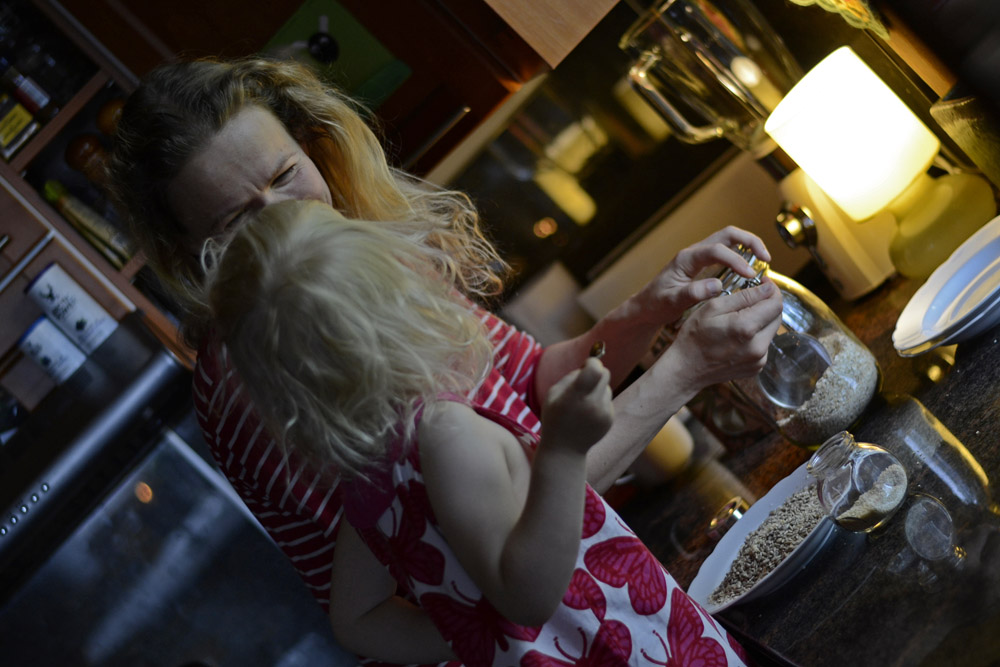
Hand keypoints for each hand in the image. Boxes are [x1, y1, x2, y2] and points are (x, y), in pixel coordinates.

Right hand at [541, 357, 613, 454]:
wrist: (565, 450)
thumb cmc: (554, 418)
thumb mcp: (552, 394)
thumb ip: (571, 377)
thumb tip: (590, 366)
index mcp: (575, 397)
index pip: (595, 369)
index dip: (592, 362)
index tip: (585, 366)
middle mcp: (593, 405)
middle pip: (605, 373)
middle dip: (596, 372)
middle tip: (584, 382)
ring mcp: (604, 413)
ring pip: (606, 387)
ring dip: (597, 389)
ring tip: (582, 405)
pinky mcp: (610, 419)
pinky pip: (607, 399)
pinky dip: (599, 401)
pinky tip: (588, 414)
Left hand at [632, 226, 772, 327]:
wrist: (646, 307)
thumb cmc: (656, 304)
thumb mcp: (672, 302)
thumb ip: (693, 293)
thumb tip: (717, 286)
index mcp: (686, 259)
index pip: (716, 250)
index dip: (736, 260)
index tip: (751, 275)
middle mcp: (694, 252)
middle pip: (727, 234)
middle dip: (750, 242)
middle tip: (766, 259)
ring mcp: (700, 256)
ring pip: (729, 240)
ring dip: (749, 246)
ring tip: (764, 262)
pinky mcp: (704, 264)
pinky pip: (727, 252)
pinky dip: (742, 256)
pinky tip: (752, 271)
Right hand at [660, 280, 782, 395]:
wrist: (686, 369)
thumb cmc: (694, 336)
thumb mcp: (713, 308)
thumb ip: (744, 296)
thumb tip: (768, 288)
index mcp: (746, 328)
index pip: (776, 303)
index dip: (772, 290)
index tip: (764, 283)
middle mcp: (757, 346)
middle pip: (777, 316)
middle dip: (767, 304)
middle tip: (752, 297)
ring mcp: (758, 360)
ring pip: (771, 330)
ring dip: (762, 320)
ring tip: (740, 317)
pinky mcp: (757, 367)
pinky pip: (764, 344)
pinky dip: (756, 335)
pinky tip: (738, 335)